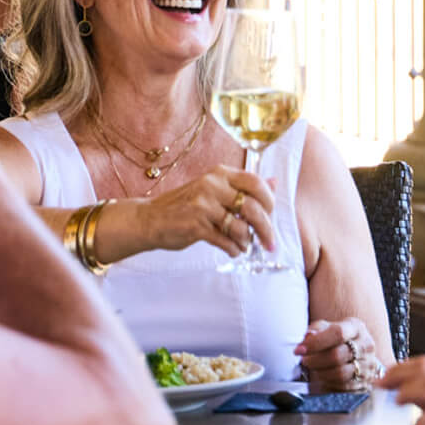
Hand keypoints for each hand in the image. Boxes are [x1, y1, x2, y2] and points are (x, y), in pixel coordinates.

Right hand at [137, 166, 275, 257]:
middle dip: (266, 228)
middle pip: (253, 207)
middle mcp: (212, 186)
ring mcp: (203, 206)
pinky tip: (234, 251)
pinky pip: (225, 241)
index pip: (255, 182)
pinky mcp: (196, 226)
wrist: (148, 219)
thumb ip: (243, 187)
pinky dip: (234, 249)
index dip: (269, 200)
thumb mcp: (213, 189)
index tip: (271, 214)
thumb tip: (275, 182)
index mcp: (219, 174)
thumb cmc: (184, 205)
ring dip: (247, 241)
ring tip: (244, 245)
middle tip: (270, 242)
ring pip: (240, 227)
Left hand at [296, 317, 383, 390]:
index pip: (337, 333)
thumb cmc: (338, 339)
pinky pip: (343, 387)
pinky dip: (329, 384)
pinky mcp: (364, 383)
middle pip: (337, 355)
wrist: (359, 354)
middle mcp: (365, 345)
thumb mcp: (330, 328)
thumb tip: (307, 338)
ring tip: (313, 369)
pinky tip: (323, 378)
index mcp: (356, 327)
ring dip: (321, 373)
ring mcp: (367, 365)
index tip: (299, 350)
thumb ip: (317, 329)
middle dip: (315, 360)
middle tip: (304, 361)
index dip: (316, 342)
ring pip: (340, 374)